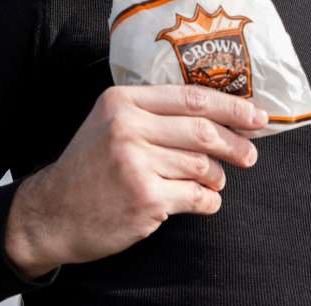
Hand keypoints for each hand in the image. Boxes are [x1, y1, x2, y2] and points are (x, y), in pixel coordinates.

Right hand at [4, 84, 267, 277]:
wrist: (53, 212)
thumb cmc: (89, 166)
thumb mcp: (109, 123)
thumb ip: (152, 112)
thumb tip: (218, 113)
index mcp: (122, 102)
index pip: (191, 97)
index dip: (231, 106)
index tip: (257, 116)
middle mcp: (128, 128)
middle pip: (203, 130)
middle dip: (236, 143)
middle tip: (250, 154)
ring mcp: (136, 164)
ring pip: (203, 166)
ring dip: (218, 177)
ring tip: (215, 181)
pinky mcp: (145, 199)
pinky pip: (197, 197)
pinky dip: (208, 201)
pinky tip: (202, 200)